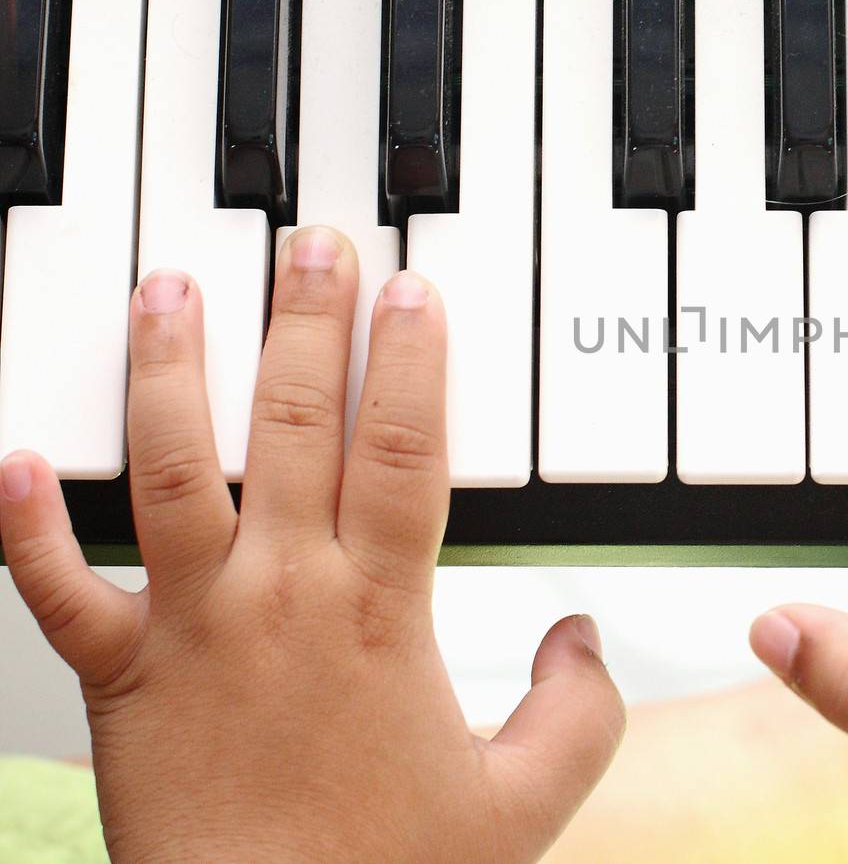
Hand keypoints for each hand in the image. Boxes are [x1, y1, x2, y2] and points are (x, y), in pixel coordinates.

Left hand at [0, 229, 622, 862]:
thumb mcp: (525, 808)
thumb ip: (579, 712)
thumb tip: (584, 638)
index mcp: (383, 613)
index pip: (404, 451)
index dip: (410, 362)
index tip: (409, 292)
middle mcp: (283, 597)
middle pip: (292, 427)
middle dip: (303, 323)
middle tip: (307, 246)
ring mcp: (193, 627)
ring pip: (170, 471)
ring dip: (167, 372)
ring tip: (168, 290)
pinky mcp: (118, 677)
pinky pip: (56, 591)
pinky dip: (25, 526)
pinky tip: (10, 459)